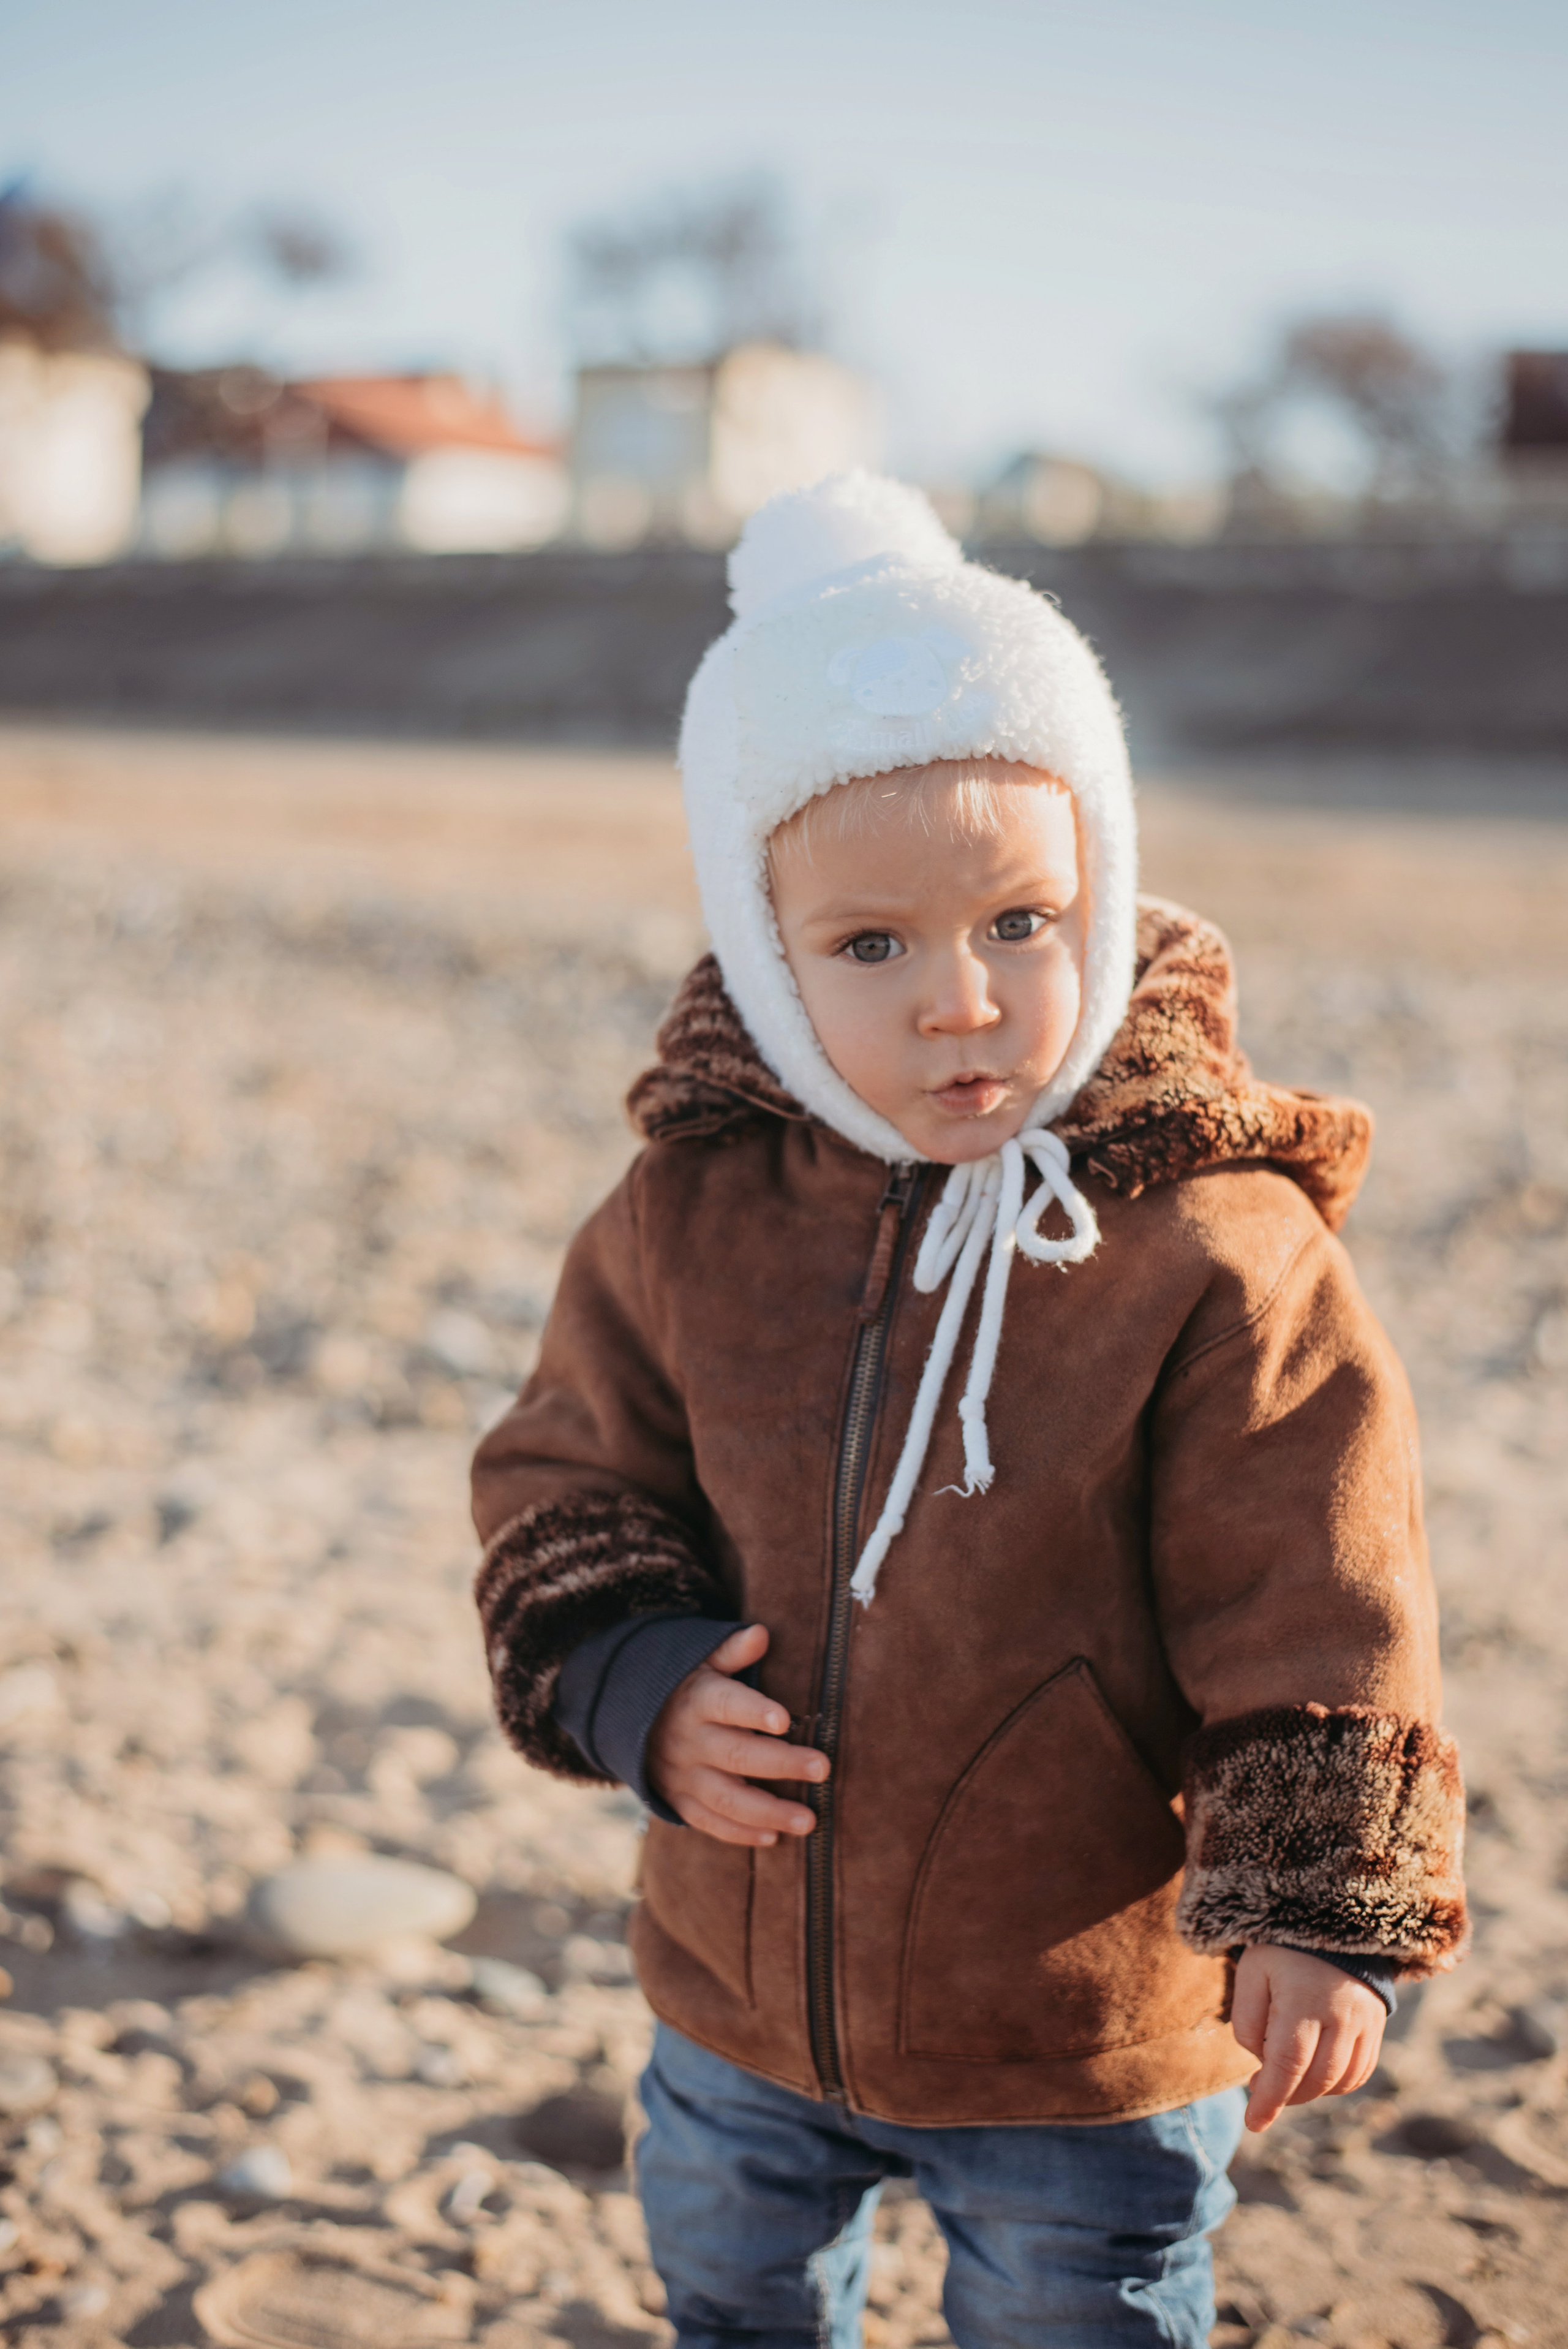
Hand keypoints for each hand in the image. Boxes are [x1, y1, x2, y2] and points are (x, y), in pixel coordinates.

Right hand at [647, 1623, 826, 1847]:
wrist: (633, 1724)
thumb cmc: (687, 1688)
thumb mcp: (702, 1662)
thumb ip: (732, 1651)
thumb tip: (761, 1633)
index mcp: (698, 1701)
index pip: (725, 1704)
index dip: (753, 1711)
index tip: (784, 1719)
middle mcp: (690, 1741)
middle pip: (736, 1755)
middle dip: (781, 1763)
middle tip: (822, 1768)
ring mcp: (684, 1776)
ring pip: (726, 1798)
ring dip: (768, 1812)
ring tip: (808, 1820)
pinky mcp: (680, 1802)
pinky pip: (709, 1823)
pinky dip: (740, 1834)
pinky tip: (774, 1838)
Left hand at [1232, 1946, 1386, 2132]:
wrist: (1331, 1921)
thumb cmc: (1281, 1951)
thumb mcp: (1251, 1972)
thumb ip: (1248, 2022)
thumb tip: (1262, 2064)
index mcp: (1305, 1999)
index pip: (1288, 2064)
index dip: (1270, 2099)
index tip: (1254, 2124)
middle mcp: (1342, 2014)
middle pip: (1316, 2079)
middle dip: (1286, 2095)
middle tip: (1260, 2087)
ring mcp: (1366, 2022)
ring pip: (1340, 2082)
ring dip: (1309, 2091)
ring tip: (1284, 2075)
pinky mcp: (1377, 2027)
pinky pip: (1359, 2073)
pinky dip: (1334, 2084)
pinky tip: (1312, 2071)